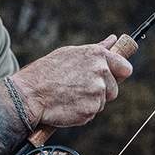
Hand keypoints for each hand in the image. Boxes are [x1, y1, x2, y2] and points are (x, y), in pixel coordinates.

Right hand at [10, 34, 132, 129]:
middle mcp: (101, 72)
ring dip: (89, 102)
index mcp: (98, 55)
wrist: (29, 93)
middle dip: (101, 92)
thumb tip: (113, 40)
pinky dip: (81, 113)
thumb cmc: (46, 71)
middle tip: (78, 89)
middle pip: (114, 89)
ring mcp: (97, 92)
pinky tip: (67, 105)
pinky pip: (91, 114)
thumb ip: (96, 49)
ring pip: (102, 102)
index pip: (124, 68)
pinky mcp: (91, 110)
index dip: (119, 74)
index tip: (113, 78)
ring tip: (69, 96)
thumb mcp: (70, 53)